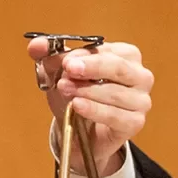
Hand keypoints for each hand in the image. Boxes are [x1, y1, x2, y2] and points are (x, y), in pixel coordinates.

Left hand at [27, 38, 153, 177]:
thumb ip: (50, 57)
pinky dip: (95, 110)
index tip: (64, 59)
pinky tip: (77, 106)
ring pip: (116, 93)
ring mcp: (140, 101)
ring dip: (87, 90)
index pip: (109, 51)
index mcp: (126, 57)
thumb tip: (36, 44)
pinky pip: (116, 116)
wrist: (78, 132)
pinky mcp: (134, 123)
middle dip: (91, 67)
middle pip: (118, 68)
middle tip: (67, 68)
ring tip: (64, 89)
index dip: (85, 54)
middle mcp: (140, 76)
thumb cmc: (76, 95)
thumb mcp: (61, 74)